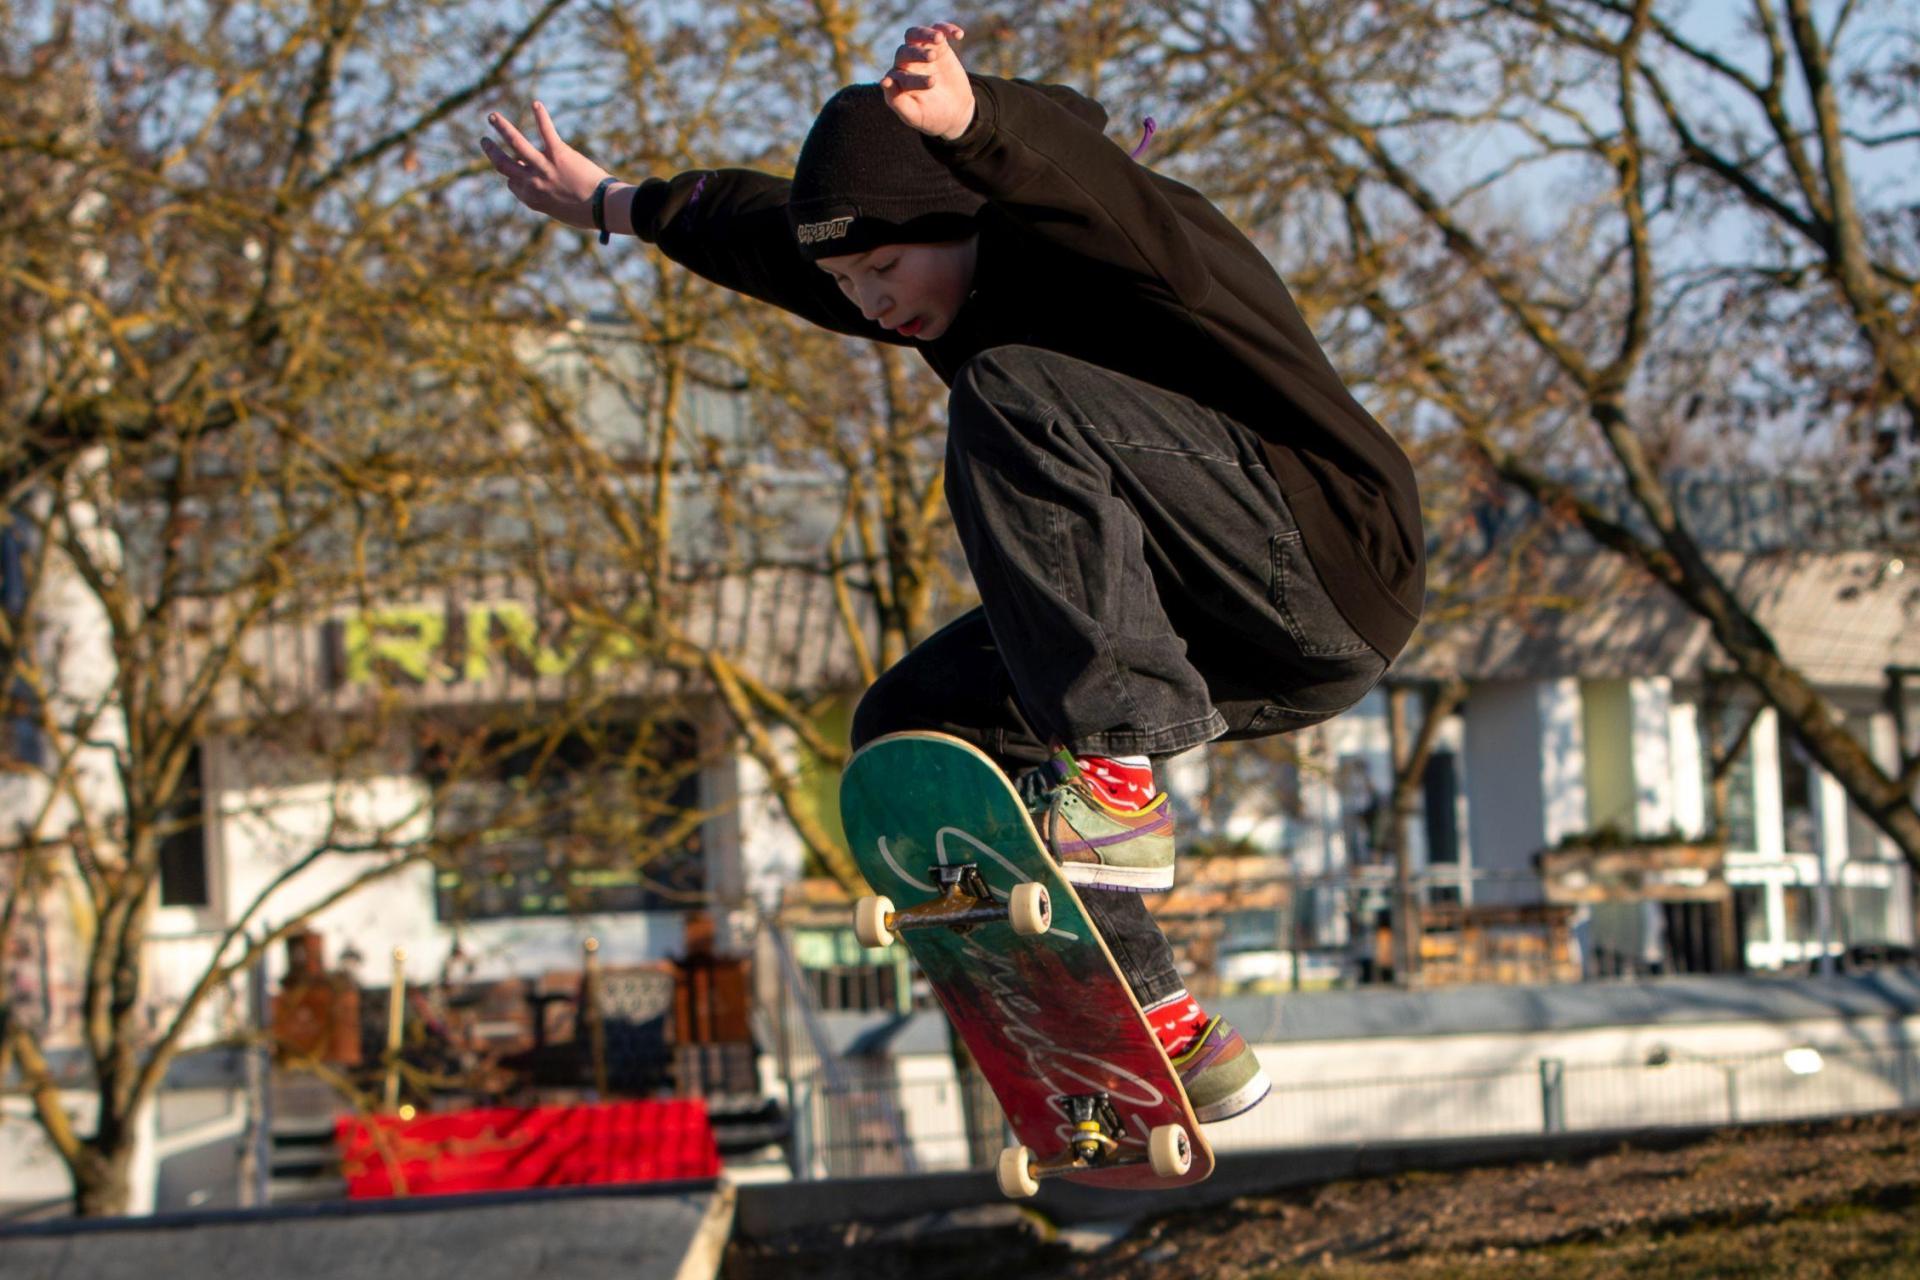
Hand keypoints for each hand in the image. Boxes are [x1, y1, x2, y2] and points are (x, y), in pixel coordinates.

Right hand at [479, 101, 609, 229]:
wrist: (602, 207)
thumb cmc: (585, 214)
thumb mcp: (559, 211)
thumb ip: (548, 198)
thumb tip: (546, 186)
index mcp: (531, 198)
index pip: (511, 182)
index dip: (512, 176)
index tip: (517, 168)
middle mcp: (532, 182)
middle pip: (503, 164)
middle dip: (491, 151)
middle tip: (484, 141)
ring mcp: (544, 166)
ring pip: (515, 143)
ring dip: (502, 127)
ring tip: (493, 116)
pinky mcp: (558, 153)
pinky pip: (545, 131)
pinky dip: (541, 116)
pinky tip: (536, 104)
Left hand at [880, 22, 974, 139]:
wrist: (954, 113)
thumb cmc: (931, 116)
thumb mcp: (915, 115)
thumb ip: (898, 101)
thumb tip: (884, 81)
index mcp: (897, 81)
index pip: (898, 75)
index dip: (907, 78)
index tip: (923, 81)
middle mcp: (906, 65)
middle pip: (904, 51)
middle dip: (916, 53)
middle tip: (932, 58)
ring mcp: (921, 54)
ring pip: (915, 35)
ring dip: (925, 34)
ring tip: (939, 39)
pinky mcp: (938, 47)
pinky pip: (938, 30)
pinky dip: (947, 29)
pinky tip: (958, 35)